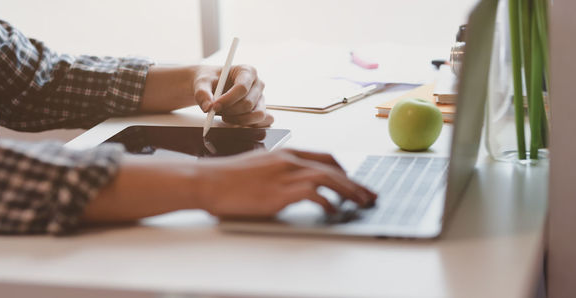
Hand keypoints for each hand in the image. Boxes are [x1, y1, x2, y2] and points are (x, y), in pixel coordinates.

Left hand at [193, 65, 273, 126]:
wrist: (211, 86)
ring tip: (224, 117)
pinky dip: (250, 125)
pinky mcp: (260, 111)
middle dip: (230, 111)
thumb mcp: (201, 83)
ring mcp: (261, 99)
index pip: (242, 88)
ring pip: (258, 115)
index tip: (214, 106)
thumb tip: (208, 108)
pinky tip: (235, 122)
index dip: (228, 100)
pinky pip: (263, 121)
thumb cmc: (209, 80)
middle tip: (215, 112)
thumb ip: (202, 93)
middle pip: (248, 103)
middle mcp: (258, 84)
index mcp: (247, 71)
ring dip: (239, 120)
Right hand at [195, 149, 376, 217]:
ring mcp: (285, 175)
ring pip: (329, 178)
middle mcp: (289, 160)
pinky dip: (328, 202)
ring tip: (362, 203)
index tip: (353, 181)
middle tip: (369, 195)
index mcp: (285, 153)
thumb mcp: (258, 167)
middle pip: (333, 167)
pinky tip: (334, 211)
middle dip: (355, 182)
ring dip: (350, 191)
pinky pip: (314, 194)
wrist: (207, 180)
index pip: (324, 157)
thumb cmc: (227, 177)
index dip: (343, 169)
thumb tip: (293, 187)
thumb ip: (279, 173)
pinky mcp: (279, 192)